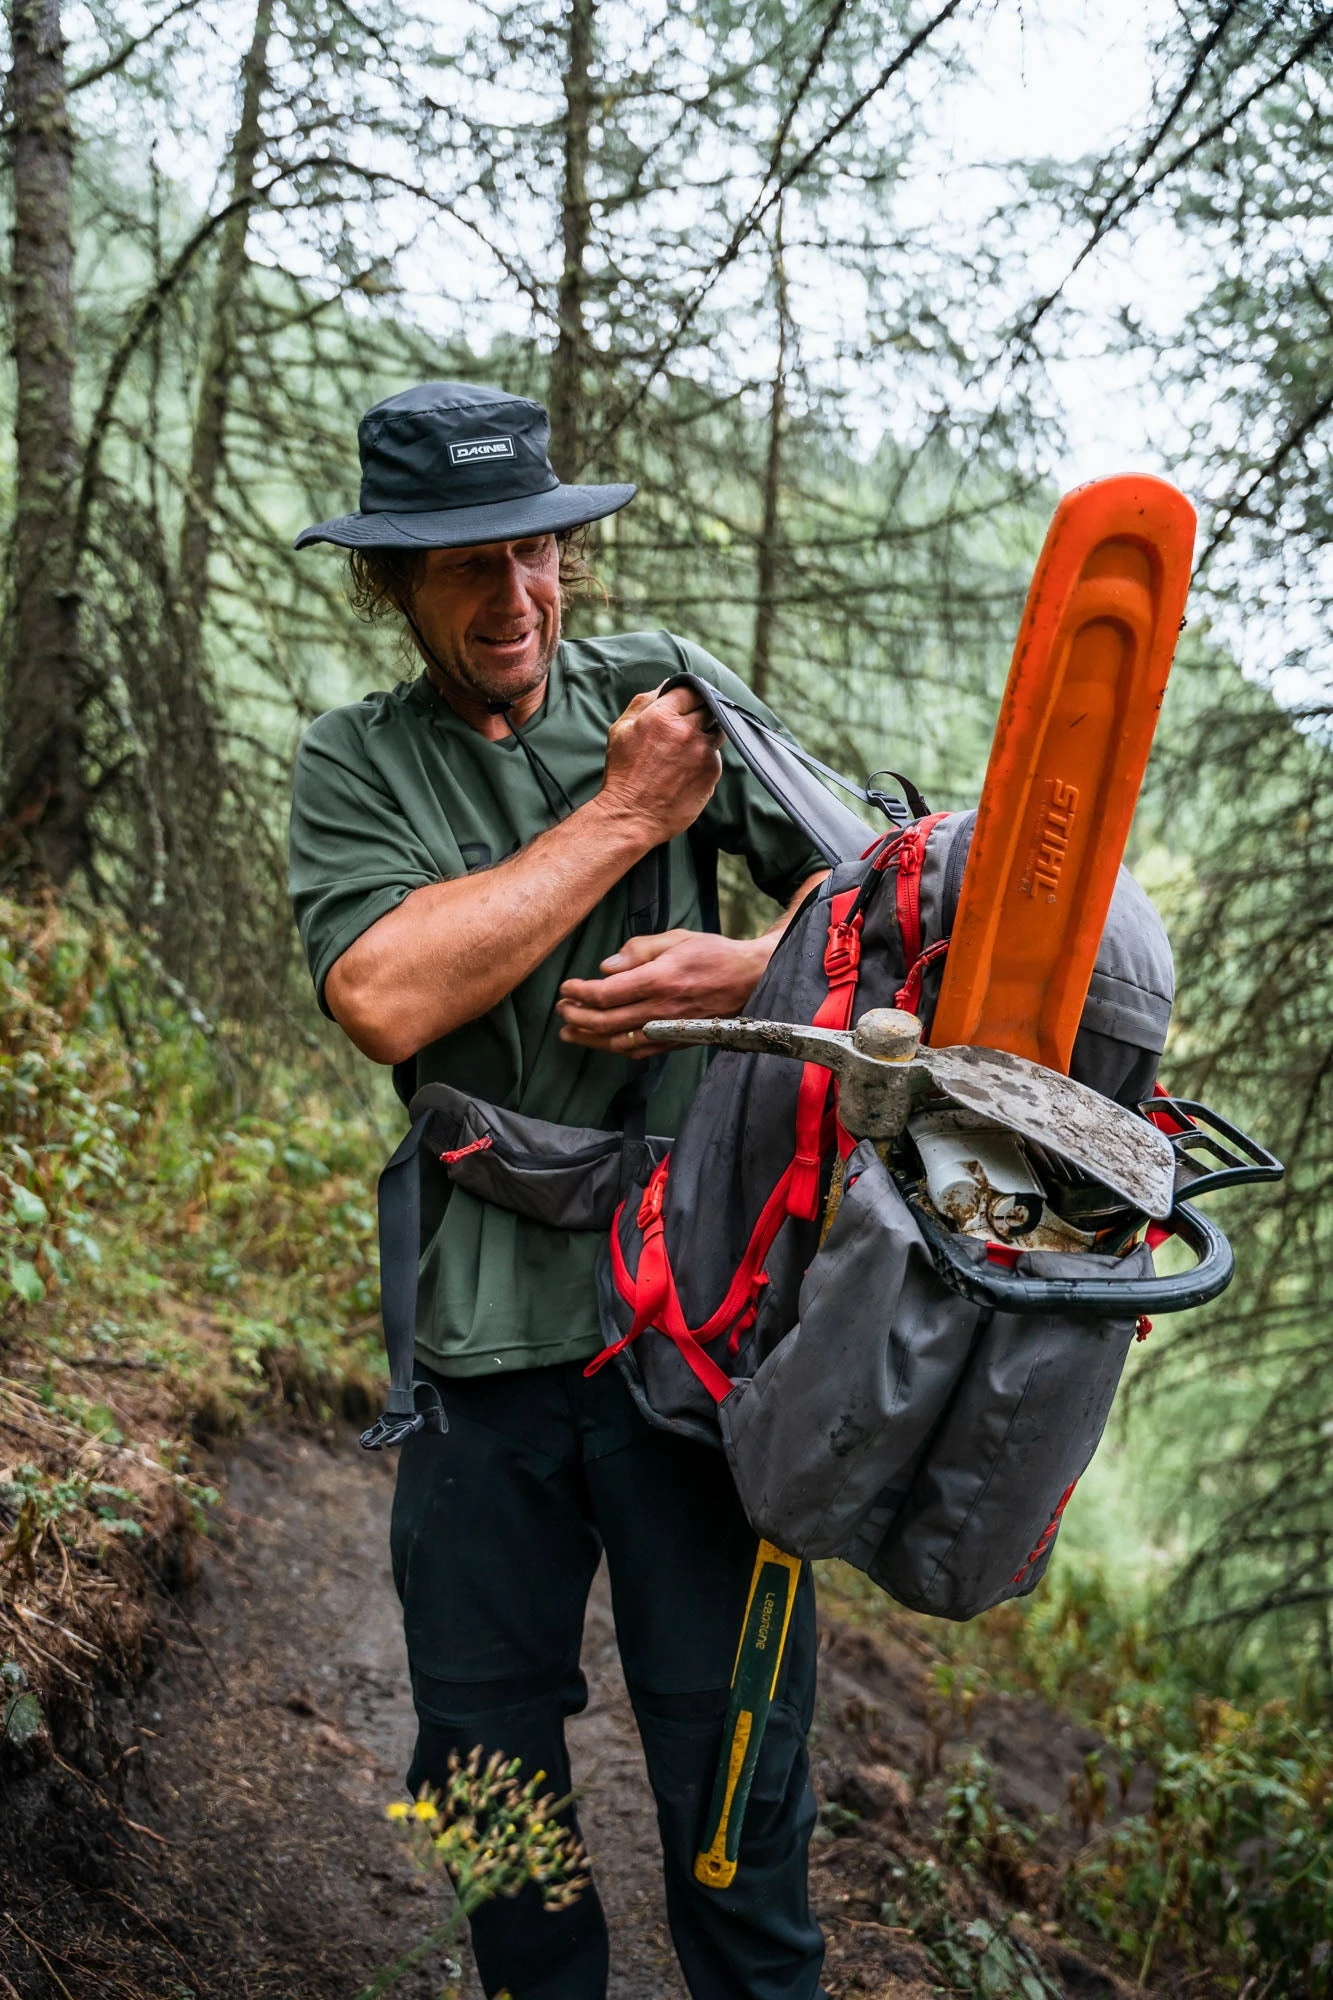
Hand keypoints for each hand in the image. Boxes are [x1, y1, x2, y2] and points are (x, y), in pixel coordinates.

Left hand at [556, 929, 769, 1057]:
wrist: (751, 980)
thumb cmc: (713, 954)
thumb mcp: (676, 939)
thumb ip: (639, 950)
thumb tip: (606, 967)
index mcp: (658, 980)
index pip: (606, 993)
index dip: (580, 993)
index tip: (565, 987)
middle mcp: (661, 1009)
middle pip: (606, 1022)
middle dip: (576, 1017)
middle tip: (561, 1010)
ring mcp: (669, 1029)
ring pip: (618, 1042)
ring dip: (589, 1039)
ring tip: (569, 1033)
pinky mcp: (677, 1040)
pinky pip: (639, 1051)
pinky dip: (615, 1049)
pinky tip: (602, 1042)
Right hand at [596, 686, 722, 844]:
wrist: (631, 816)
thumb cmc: (623, 772)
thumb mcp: (621, 730)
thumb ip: (644, 702)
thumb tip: (666, 686)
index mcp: (662, 716)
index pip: (689, 690)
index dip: (688, 694)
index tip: (685, 701)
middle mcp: (687, 731)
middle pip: (708, 706)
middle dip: (700, 710)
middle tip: (688, 721)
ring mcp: (703, 753)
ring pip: (718, 729)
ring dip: (708, 731)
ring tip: (690, 744)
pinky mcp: (712, 773)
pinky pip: (716, 755)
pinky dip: (706, 757)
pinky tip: (688, 768)